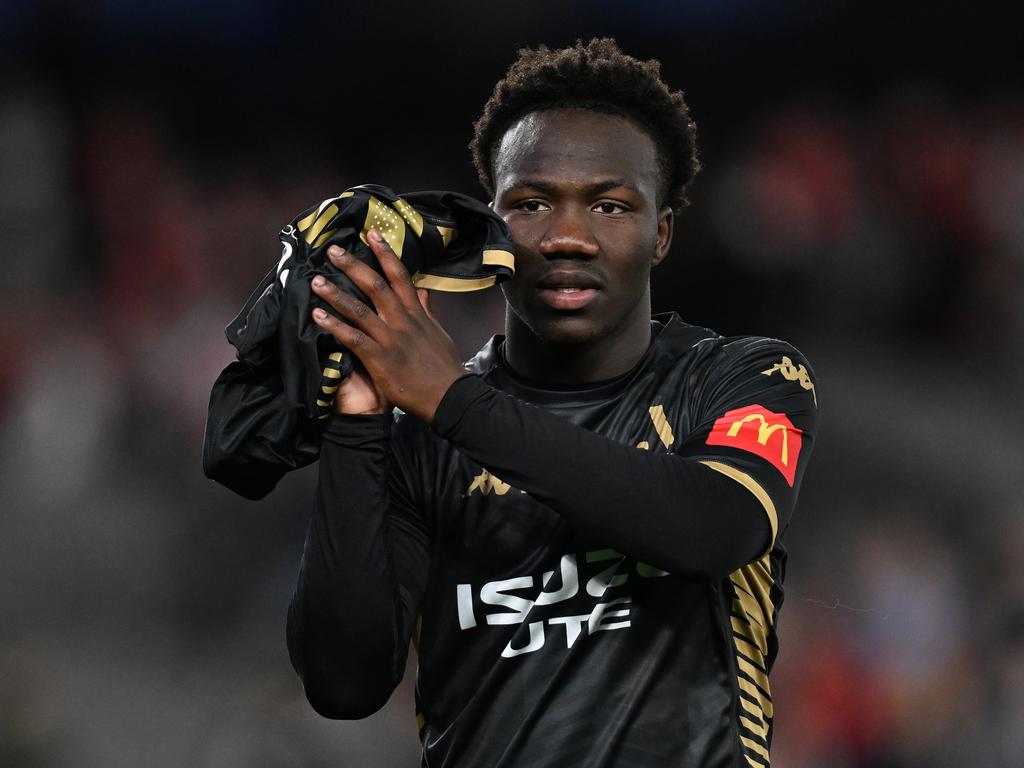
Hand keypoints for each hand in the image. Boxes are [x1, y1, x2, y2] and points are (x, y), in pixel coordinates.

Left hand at [310, 230, 465, 423]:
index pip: (400, 276)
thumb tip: (423, 291)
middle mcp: (403, 321)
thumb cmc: (444, 368)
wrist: (449, 397)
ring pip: (359, 309)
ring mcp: (391, 339)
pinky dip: (334, 326)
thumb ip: (427, 311)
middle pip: (375, 285)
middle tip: (332, 250)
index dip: (385, 253)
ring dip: (335, 294)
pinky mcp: (380, 359)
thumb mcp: (438, 334)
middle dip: (353, 266)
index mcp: (416, 314)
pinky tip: (317, 316)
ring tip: (316, 281)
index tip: (371, 234)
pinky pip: (353, 338)